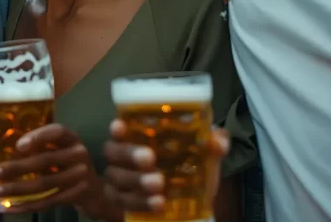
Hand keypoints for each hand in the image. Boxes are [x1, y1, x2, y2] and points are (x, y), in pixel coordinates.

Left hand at [0, 124, 99, 214]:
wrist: (96, 191)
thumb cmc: (68, 164)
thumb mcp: (61, 149)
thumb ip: (41, 148)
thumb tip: (4, 152)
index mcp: (72, 139)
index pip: (57, 132)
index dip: (38, 136)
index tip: (18, 146)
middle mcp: (79, 155)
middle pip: (45, 161)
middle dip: (16, 168)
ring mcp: (79, 177)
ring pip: (43, 184)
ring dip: (15, 189)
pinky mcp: (76, 196)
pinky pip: (46, 202)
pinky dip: (25, 205)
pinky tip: (9, 206)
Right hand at [102, 121, 228, 215]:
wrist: (190, 204)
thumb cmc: (188, 169)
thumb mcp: (204, 155)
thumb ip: (213, 144)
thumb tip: (218, 141)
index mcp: (138, 136)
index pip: (120, 127)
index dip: (117, 126)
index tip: (121, 126)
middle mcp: (122, 155)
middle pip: (112, 151)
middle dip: (128, 153)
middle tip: (149, 158)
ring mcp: (118, 178)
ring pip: (115, 177)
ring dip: (136, 181)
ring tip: (159, 184)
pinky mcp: (120, 200)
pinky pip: (121, 201)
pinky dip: (138, 202)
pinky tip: (157, 203)